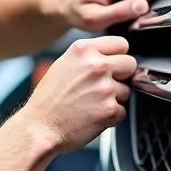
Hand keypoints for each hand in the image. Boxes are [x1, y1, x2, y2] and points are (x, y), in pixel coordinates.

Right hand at [23, 36, 136, 151]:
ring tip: (92, 103)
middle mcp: (96, 66)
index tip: (112, 64)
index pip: (121, 43)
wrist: (40, 127)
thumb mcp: (63, 64)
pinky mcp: (110, 109)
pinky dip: (111, 116)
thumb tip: (110, 56)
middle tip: (103, 86)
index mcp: (84, 51)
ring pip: (127, 90)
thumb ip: (88, 56)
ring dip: (115, 98)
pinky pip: (123, 110)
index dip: (118, 56)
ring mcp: (105, 88)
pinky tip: (93, 115)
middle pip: (130, 64)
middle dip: (121, 75)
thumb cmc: (48, 100)